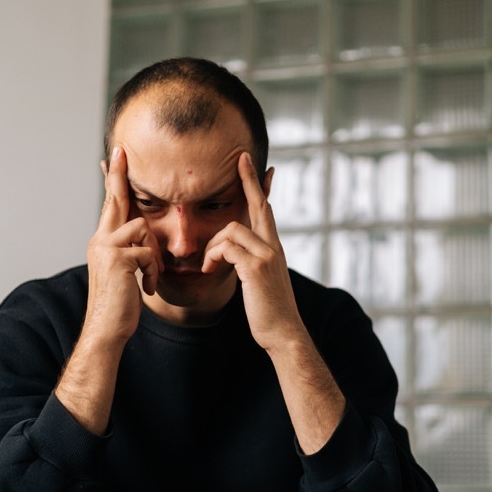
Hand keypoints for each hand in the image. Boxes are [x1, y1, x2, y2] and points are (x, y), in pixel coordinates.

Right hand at [82, 146, 162, 344]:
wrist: (107, 329)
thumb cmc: (119, 305)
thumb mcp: (124, 273)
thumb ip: (129, 251)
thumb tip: (140, 237)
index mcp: (101, 241)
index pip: (109, 205)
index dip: (112, 181)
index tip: (111, 158)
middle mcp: (100, 240)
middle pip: (115, 200)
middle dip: (119, 175)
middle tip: (121, 151)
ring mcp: (106, 248)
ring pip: (142, 229)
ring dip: (153, 256)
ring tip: (148, 279)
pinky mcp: (119, 258)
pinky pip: (148, 253)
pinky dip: (153, 272)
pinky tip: (147, 289)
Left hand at [202, 153, 303, 352]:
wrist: (283, 333)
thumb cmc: (268, 311)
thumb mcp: (260, 281)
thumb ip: (251, 262)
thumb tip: (236, 254)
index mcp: (273, 247)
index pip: (265, 209)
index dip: (259, 187)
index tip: (256, 166)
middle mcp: (273, 246)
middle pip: (259, 205)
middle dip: (249, 180)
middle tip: (240, 158)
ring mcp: (266, 255)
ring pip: (231, 229)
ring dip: (213, 245)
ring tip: (207, 266)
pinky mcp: (255, 267)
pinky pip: (227, 247)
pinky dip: (213, 256)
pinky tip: (209, 270)